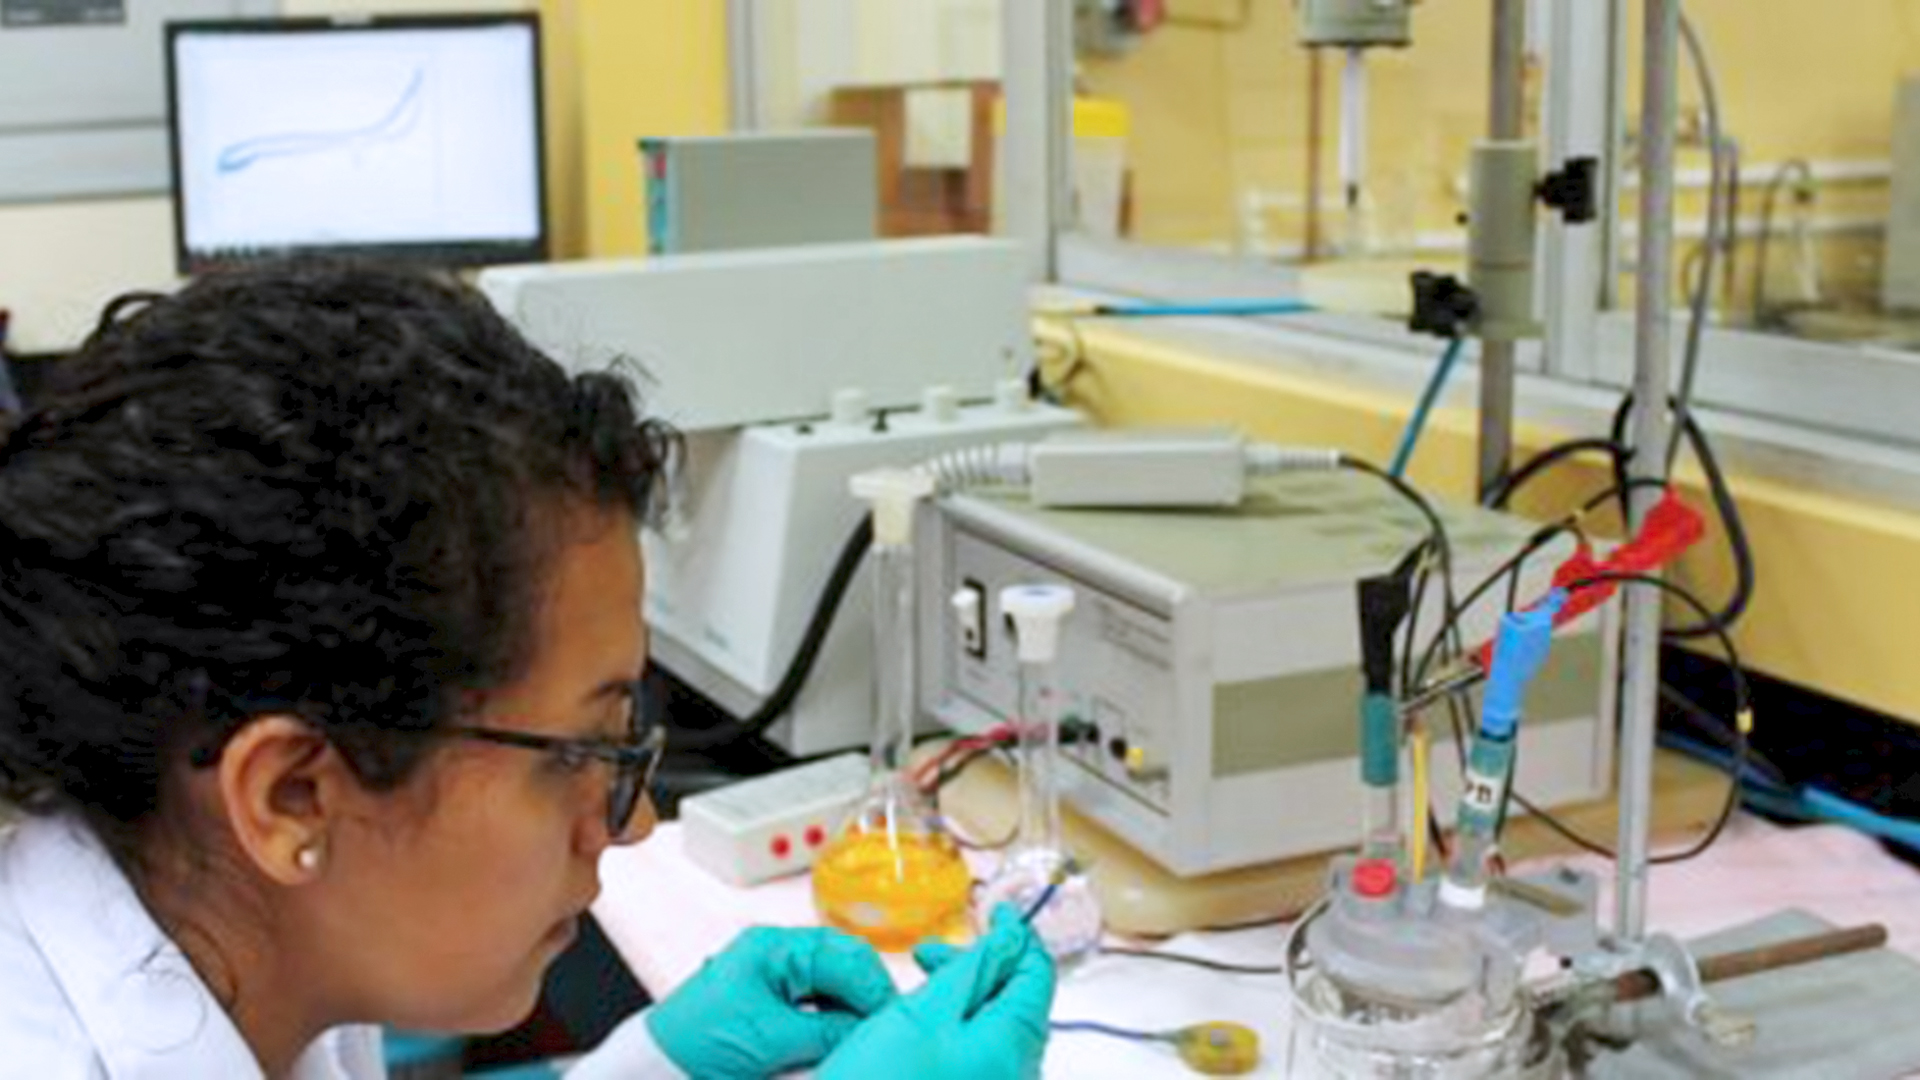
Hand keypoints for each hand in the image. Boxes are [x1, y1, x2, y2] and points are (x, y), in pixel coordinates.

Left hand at [645, 925, 897, 1078]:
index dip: (875, 988)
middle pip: (846, 967)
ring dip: (854, 1012)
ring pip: (837, 989)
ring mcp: (777, 982)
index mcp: (774, 947)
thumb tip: (875, 1030)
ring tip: (865, 1040)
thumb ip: (830, 1031)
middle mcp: (779, 957)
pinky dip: (836, 1024)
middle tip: (886, 1031)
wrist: (655, 1071)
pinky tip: (843, 1043)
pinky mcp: (775, 1011)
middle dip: (869, 997)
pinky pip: (820, 1009)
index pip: (846, 956)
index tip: (894, 1020)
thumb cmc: (697, 1044)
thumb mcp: (772, 1038)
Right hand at [817, 904, 1056, 1079]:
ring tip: (914, 991)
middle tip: (926, 953)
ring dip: (964, 997)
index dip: (1018, 935)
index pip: (1037, 973)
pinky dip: (957, 1030)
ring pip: (996, 1029)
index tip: (996, 911)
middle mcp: (1019, 1073)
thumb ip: (974, 968)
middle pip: (1017, 1001)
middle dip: (979, 967)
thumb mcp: (923, 1012)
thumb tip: (1012, 936)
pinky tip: (918, 1029)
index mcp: (1015, 1043)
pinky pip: (981, 1056)